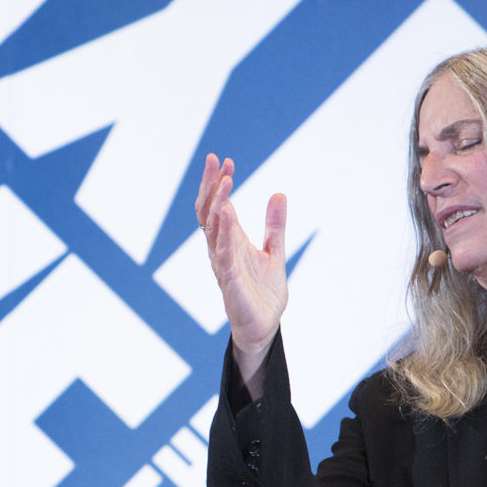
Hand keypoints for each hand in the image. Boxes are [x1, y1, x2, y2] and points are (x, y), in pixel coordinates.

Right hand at [196, 153, 288, 397]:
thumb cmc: (263, 292)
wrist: (265, 326)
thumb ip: (275, 225)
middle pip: (208, 213)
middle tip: (216, 161)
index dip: (218, 184)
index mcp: (229, 241)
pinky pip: (223, 255)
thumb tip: (279, 193)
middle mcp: (221, 250)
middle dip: (210, 187)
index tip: (224, 161)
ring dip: (217, 206)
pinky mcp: (231, 282)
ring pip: (213, 231)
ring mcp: (223, 265)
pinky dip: (224, 235)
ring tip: (223, 183)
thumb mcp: (274, 251)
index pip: (217, 206)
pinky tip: (226, 215)